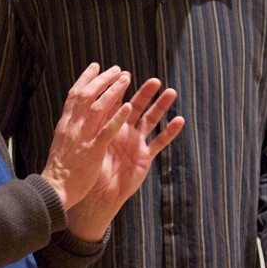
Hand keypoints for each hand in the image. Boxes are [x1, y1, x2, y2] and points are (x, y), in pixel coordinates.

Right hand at [40, 63, 132, 209]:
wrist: (53, 190)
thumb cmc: (59, 170)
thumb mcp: (61, 142)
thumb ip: (70, 128)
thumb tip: (74, 115)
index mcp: (65, 124)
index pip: (75, 94)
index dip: (86, 78)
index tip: (96, 66)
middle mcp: (73, 126)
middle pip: (87, 95)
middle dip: (103, 80)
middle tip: (118, 69)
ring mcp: (83, 138)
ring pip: (98, 108)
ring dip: (113, 91)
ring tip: (127, 79)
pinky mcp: (93, 151)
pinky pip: (107, 131)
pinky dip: (117, 118)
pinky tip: (128, 107)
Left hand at [66, 78, 184, 240]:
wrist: (95, 195)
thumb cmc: (87, 169)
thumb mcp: (88, 141)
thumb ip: (93, 122)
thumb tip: (89, 99)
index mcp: (108, 126)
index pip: (115, 102)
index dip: (119, 88)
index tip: (123, 72)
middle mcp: (124, 131)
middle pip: (136, 107)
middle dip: (145, 93)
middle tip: (154, 80)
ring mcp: (136, 143)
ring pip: (151, 120)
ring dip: (161, 107)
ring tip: (171, 92)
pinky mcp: (144, 156)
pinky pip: (159, 142)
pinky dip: (169, 131)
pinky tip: (180, 120)